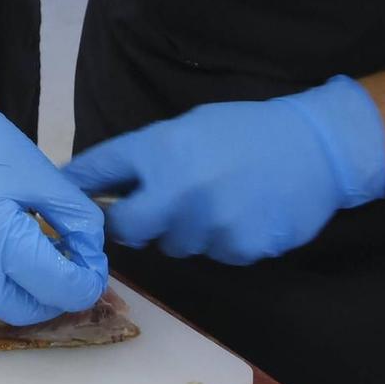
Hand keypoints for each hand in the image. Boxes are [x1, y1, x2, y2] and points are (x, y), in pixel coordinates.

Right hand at [0, 39, 107, 325]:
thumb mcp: (42, 174)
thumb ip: (77, 220)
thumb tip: (91, 259)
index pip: (53, 287)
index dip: (85, 285)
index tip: (95, 269)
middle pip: (21, 310)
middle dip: (53, 297)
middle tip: (71, 269)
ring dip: (23, 289)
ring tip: (38, 255)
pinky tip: (4, 247)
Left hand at [62, 76, 384, 264]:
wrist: (316, 148)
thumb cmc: (246, 131)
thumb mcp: (187, 128)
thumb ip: (143, 158)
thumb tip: (91, 181)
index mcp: (160, 149)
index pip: (97, 172)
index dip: (78, 188)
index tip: (68, 200)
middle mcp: (177, 190)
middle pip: (126, 230)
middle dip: (131, 224)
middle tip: (149, 212)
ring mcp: (209, 224)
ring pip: (173, 246)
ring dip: (183, 231)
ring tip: (215, 200)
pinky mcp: (238, 249)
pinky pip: (213, 255)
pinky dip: (220, 241)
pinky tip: (242, 214)